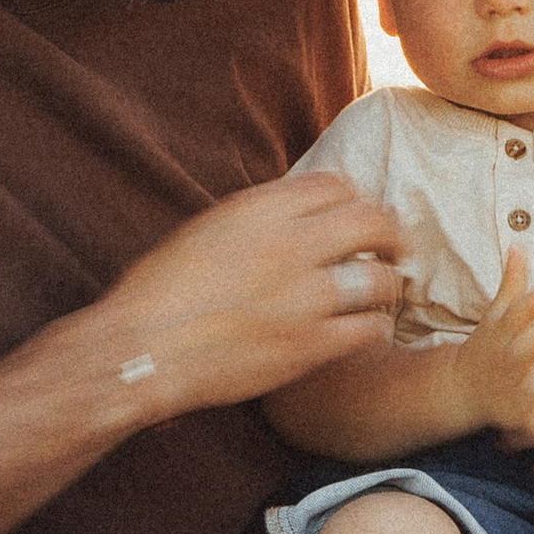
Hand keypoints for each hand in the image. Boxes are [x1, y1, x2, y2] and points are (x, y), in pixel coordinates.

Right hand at [100, 174, 404, 413]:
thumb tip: (292, 217)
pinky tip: (365, 329)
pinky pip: (367, 329)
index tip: (356, 215)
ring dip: (387, 284)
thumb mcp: (206, 230)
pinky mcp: (308, 345)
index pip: (336, 184)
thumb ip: (256, 219)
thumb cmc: (159, 293)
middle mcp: (289, 245)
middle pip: (372, 222)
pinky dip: (374, 327)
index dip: (354, 199)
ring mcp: (303, 297)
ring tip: (384, 291)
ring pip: (379, 279)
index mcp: (260, 209)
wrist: (141, 349)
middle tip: (393, 248)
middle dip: (390, 234)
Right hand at [454, 247, 533, 450]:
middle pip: (524, 352)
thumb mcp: (498, 314)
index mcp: (506, 335)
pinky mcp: (524, 418)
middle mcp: (510, 363)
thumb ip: (513, 281)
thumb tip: (518, 244)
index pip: (518, 314)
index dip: (532, 300)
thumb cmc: (489, 346)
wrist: (462, 390)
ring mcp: (516, 392)